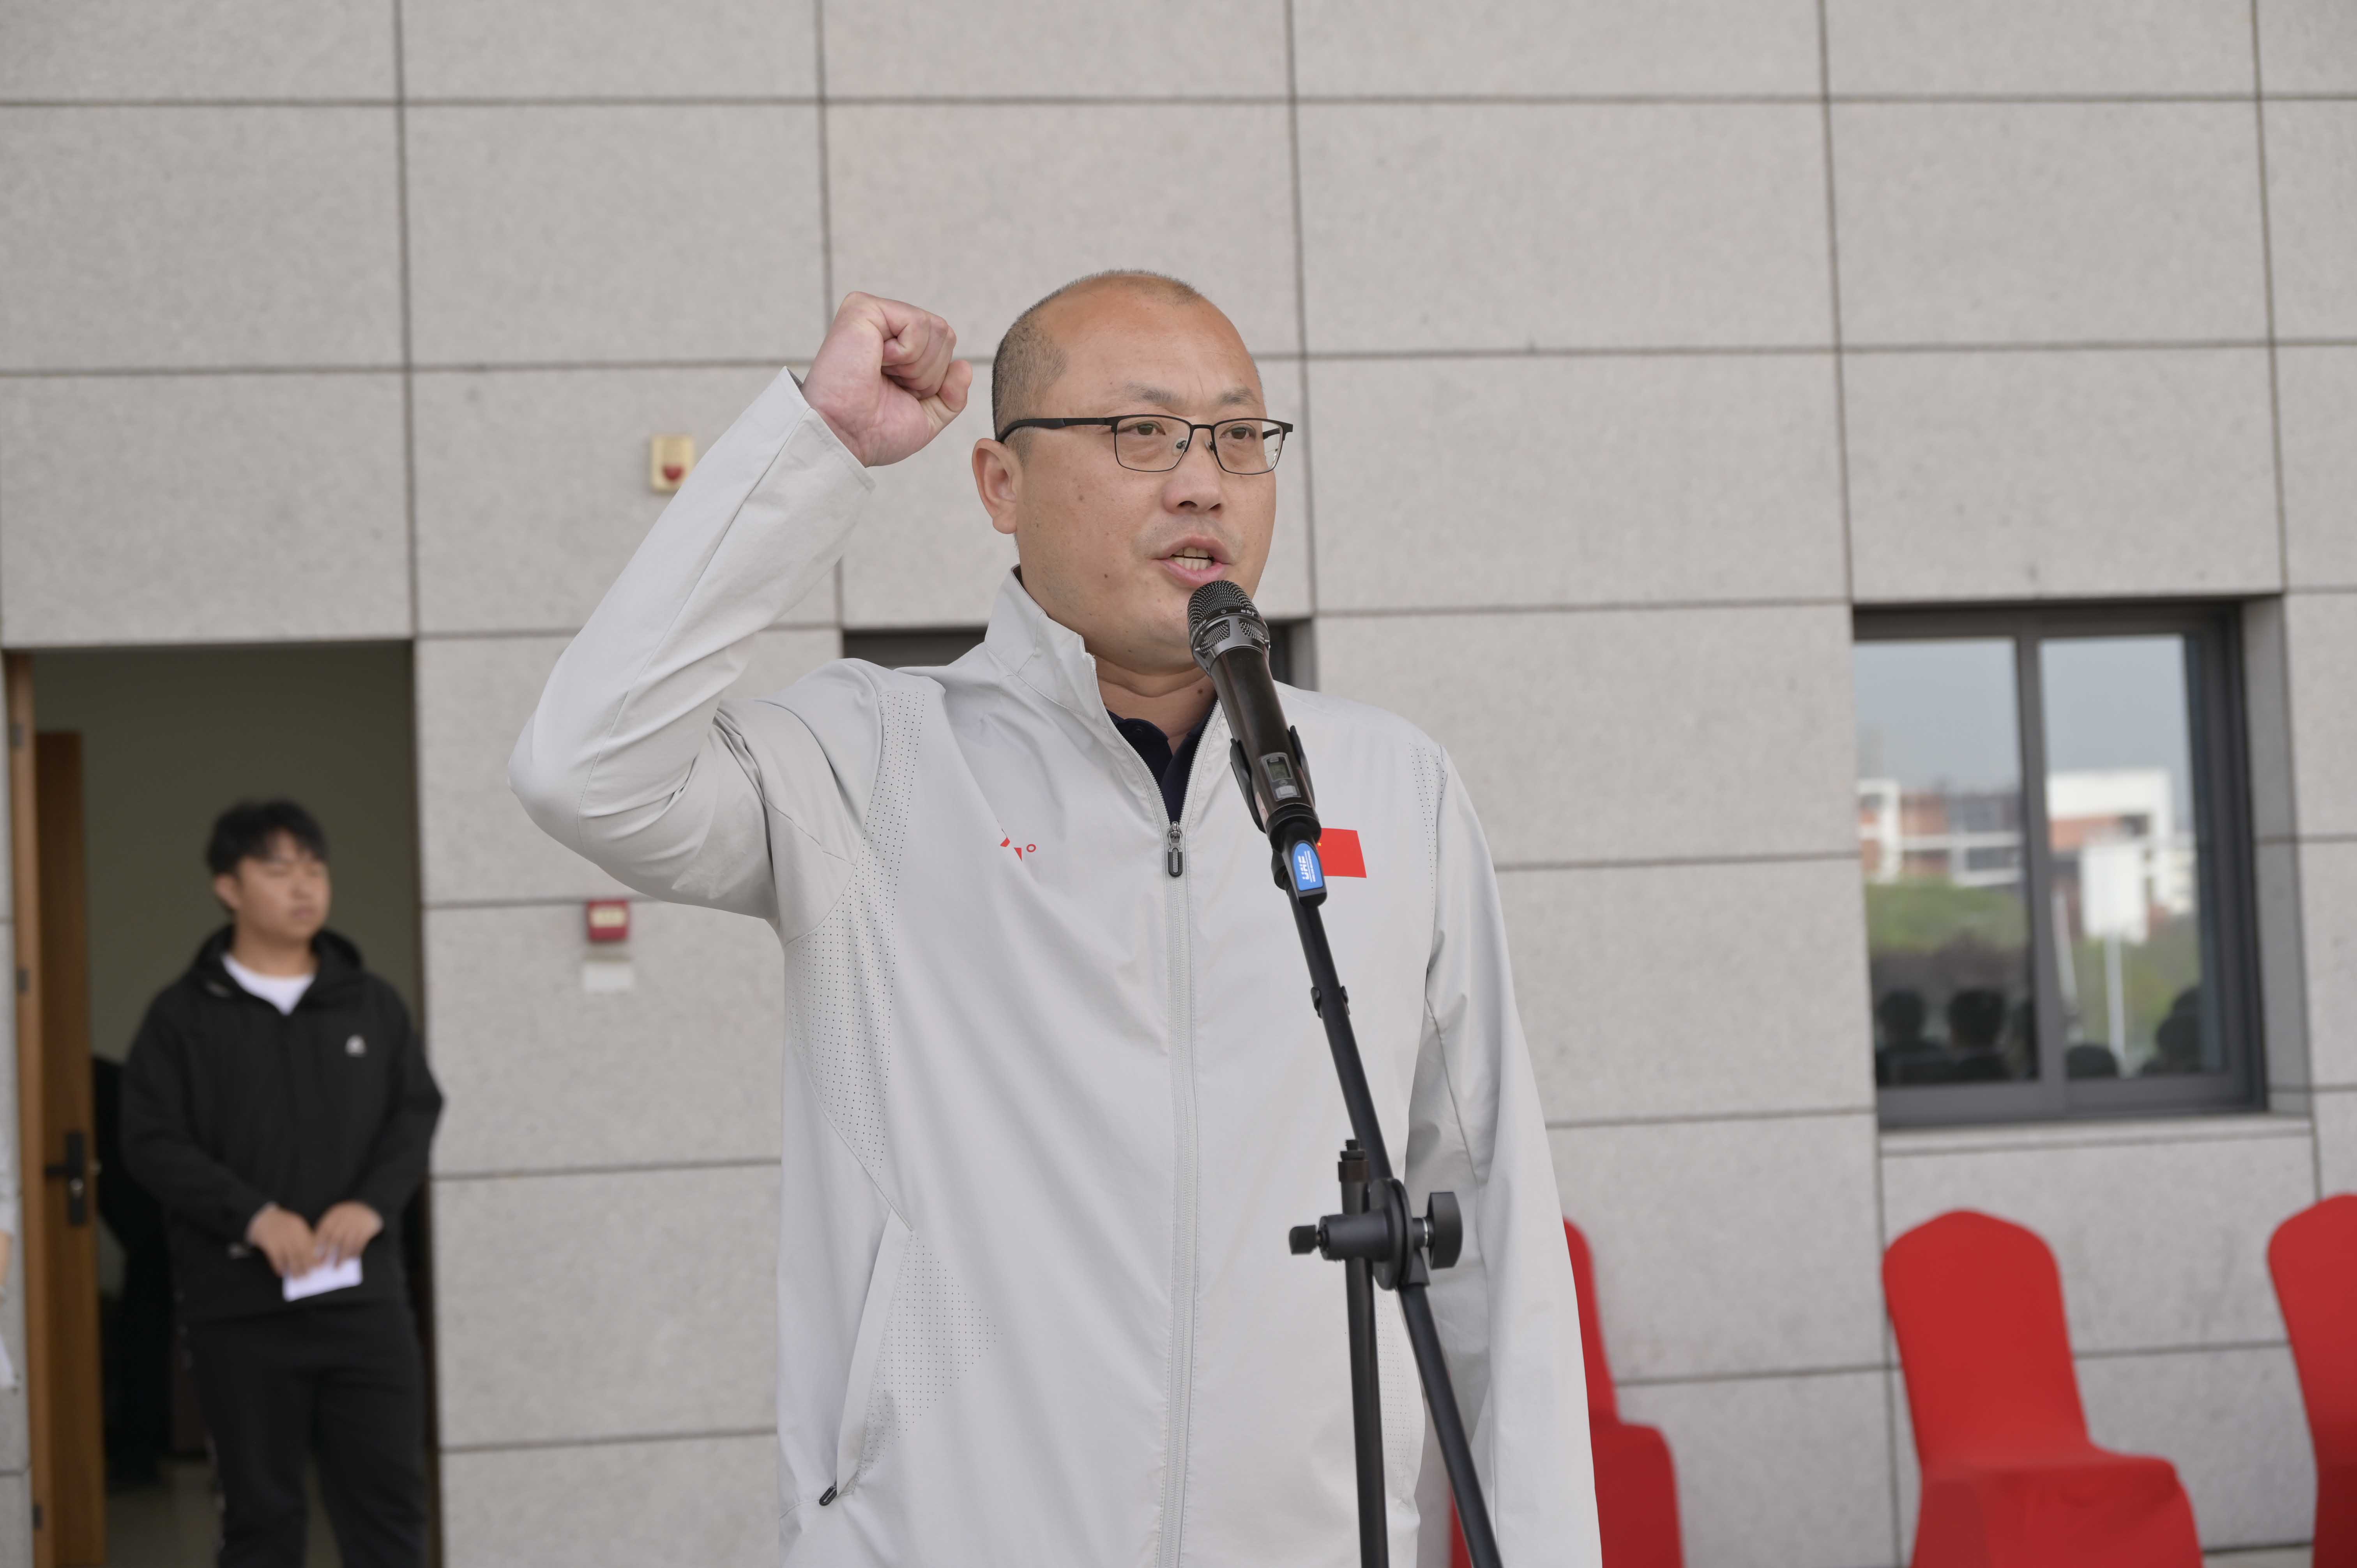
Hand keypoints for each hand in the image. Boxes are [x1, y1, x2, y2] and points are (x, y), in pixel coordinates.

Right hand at [246, 1204, 318, 1277]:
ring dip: (294, 1269)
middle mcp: (290, 1232)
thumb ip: (303, 1236)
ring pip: (290, 1256)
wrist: (261, 1217)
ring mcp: (279, 1238)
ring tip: (298, 1277)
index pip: (311, 1243)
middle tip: (308, 1275)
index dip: (315, 1256)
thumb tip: (313, 1254)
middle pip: (301, 1251)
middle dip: (306, 1265)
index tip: (319, 1266)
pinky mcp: (269, 1244)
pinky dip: (280, 1267)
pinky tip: (282, 1273)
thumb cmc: (281, 1224)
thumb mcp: (294, 1225)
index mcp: (299, 1226)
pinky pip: (276, 1258)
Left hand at [313, 1202, 382, 1265]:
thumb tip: (319, 1247)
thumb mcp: (337, 1214)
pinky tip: (351, 1259)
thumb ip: (329, 1226)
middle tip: (322, 1265)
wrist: (371, 1205)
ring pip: (347, 1244)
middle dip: (328, 1253)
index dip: (318, 1243)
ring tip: (337, 1267)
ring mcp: (357, 1224)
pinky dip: (355, 1253)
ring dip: (341, 1257)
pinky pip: (360, 1244)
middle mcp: (345, 1219)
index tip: (313, 1254)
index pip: (324, 1230)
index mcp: (335, 1215)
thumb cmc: (349, 1214)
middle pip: (335, 1238)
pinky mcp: (367, 1229)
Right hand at [801, 292, 971, 466]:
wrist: (844, 437)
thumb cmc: (874, 431)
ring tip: (883, 374)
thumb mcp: (926, 417)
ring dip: (918, 366)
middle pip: (945, 334)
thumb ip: (952, 395)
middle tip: (891, 384)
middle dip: (929, 373)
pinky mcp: (863, 307)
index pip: (945, 346)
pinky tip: (878, 361)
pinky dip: (907, 353)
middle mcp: (886, 326)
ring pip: (937, 329)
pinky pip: (918, 323)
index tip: (900, 393)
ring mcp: (875, 314)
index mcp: (899, 348)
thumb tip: (966, 365)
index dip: (935, 379)